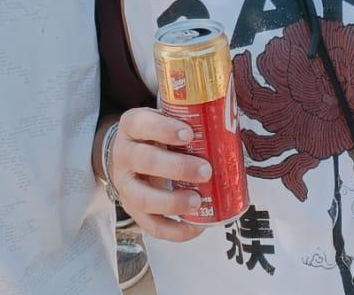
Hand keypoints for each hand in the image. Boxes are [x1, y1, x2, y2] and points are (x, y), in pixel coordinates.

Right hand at [109, 108, 212, 241]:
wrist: (129, 158)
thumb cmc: (156, 138)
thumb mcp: (164, 122)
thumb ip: (187, 122)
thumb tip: (229, 125)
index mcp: (132, 128)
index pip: (141, 123)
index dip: (163, 129)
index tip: (189, 134)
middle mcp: (124, 155)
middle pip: (143, 160)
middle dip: (177, 167)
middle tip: (205, 170)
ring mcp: (125, 185)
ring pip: (142, 197)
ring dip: (172, 202)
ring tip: (198, 201)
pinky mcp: (133, 210)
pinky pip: (151, 226)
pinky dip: (175, 231)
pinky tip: (196, 226)